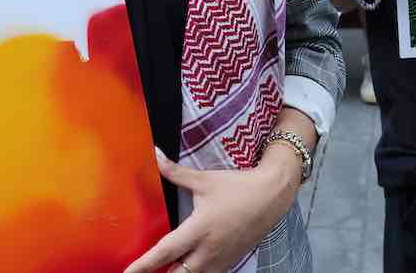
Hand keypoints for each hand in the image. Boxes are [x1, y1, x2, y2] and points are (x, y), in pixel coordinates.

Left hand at [123, 149, 300, 272]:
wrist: (271, 196)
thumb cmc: (237, 187)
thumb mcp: (204, 179)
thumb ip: (175, 172)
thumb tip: (155, 154)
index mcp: (199, 230)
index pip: (165, 253)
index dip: (144, 265)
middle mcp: (208, 250)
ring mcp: (220, 260)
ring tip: (163, 270)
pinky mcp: (230, 262)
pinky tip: (185, 267)